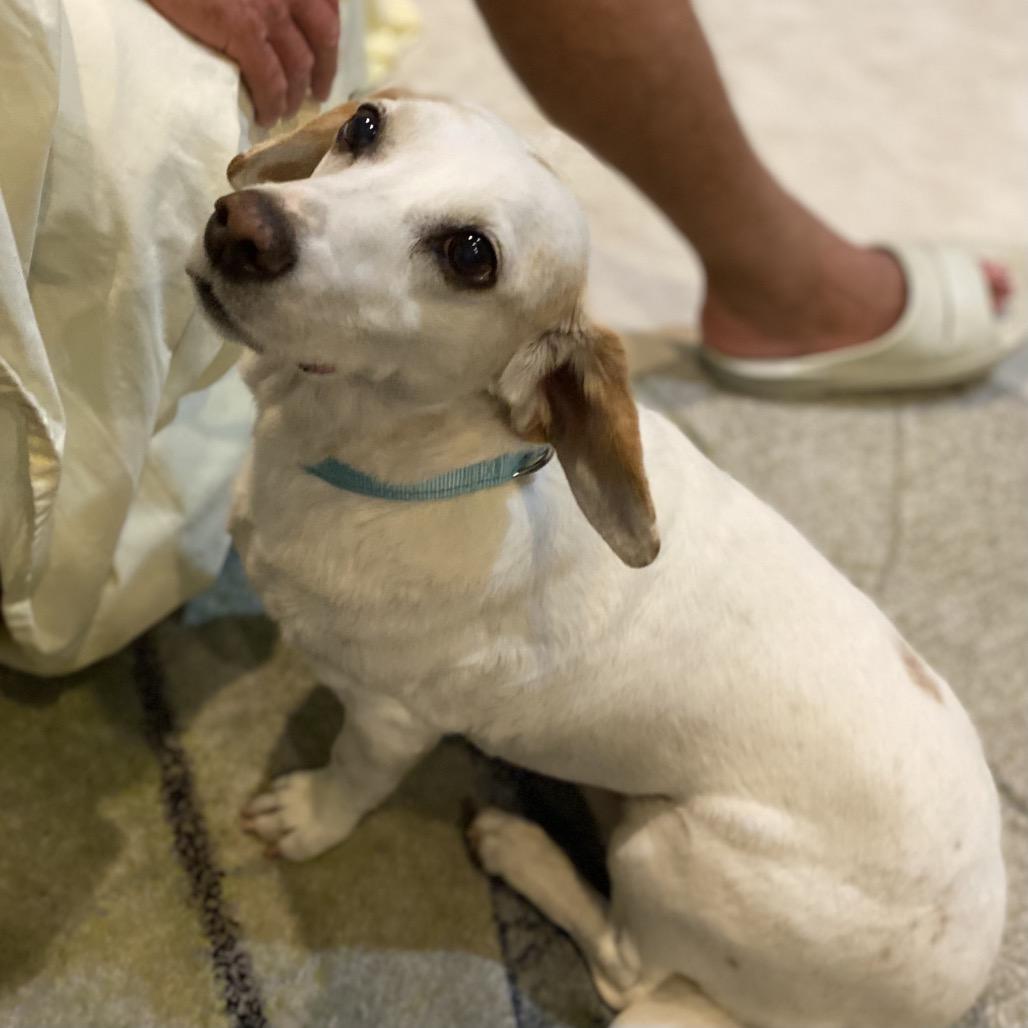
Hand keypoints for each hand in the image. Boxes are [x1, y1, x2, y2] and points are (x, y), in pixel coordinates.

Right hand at [149, 0, 340, 125]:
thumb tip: (263, 4)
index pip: (327, 4)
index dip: (327, 33)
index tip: (324, 51)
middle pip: (323, 37)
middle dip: (324, 70)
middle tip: (317, 92)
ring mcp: (269, 9)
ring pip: (298, 66)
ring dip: (295, 94)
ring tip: (285, 110)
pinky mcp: (243, 30)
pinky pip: (269, 80)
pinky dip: (271, 103)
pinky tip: (265, 115)